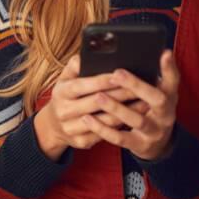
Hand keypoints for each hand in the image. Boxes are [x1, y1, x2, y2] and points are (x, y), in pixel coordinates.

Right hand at [34, 55, 150, 160]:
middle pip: (96, 102)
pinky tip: (135, 116)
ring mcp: (72, 128)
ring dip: (126, 111)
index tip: (121, 74)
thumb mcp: (64, 79)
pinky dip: (122, 125)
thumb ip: (74, 65)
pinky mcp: (81, 142)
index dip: (102, 80)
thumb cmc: (66, 96)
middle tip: (140, 87)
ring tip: (144, 101)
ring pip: (104, 120)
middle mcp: (64, 111)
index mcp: (60, 92)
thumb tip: (85, 56)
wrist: (53, 126)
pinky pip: (106, 134)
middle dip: (120, 94)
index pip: (82, 85)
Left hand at [81, 50, 179, 160]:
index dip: (170, 67)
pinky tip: (88, 119)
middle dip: (137, 86)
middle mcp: (166, 114)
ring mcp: (154, 131)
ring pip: (136, 120)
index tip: (164, 52)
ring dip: (116, 108)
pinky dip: (103, 129)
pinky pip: (120, 137)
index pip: (173, 80)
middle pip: (157, 99)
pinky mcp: (140, 145)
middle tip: (117, 73)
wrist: (157, 144)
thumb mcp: (154, 93)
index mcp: (169, 96)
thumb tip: (127, 55)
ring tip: (98, 97)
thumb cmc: (149, 109)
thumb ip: (146, 76)